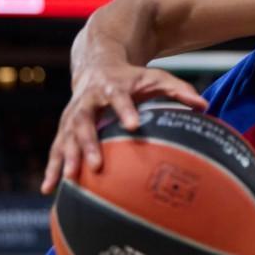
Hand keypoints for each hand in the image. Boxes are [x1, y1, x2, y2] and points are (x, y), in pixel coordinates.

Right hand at [40, 61, 207, 193]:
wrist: (97, 64)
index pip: (118, 98)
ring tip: (70, 180)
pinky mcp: (64, 127)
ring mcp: (72, 114)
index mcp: (111, 85)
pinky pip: (56, 149)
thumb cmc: (132, 77)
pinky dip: (52, 168)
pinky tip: (49, 190)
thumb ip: (179, 90)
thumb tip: (204, 106)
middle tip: (96, 165)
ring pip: (66, 137)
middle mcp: (87, 100)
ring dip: (66, 158)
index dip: (125, 110)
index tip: (133, 126)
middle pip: (84, 121)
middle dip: (89, 143)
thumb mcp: (156, 77)